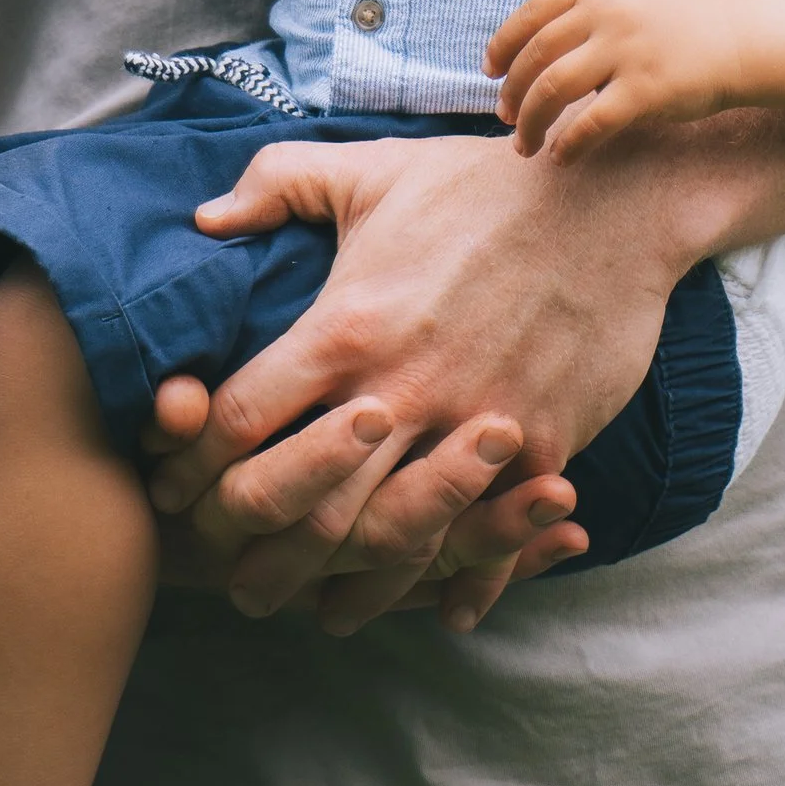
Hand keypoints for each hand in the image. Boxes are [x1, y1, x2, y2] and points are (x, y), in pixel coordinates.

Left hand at [143, 131, 690, 612]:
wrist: (609, 198)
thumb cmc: (479, 184)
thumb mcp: (368, 171)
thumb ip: (277, 186)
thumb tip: (204, 218)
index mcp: (348, 325)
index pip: (245, 417)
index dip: (198, 461)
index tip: (175, 486)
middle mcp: (403, 388)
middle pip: (308, 500)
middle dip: (261, 554)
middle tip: (233, 587)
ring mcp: (476, 424)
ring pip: (395, 536)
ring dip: (353, 588)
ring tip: (322, 614)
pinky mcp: (544, 445)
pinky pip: (494, 537)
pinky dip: (467, 583)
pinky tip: (443, 611)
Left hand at [488, 0, 750, 158]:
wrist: (739, 39)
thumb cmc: (679, 20)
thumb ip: (584, 8)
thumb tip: (530, 47)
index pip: (531, 13)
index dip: (503, 45)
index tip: (490, 71)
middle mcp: (606, 11)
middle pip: (536, 55)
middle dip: (513, 91)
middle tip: (504, 115)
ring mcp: (625, 50)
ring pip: (553, 90)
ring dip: (530, 121)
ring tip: (523, 144)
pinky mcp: (645, 90)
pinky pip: (590, 124)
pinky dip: (568, 144)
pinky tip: (560, 156)